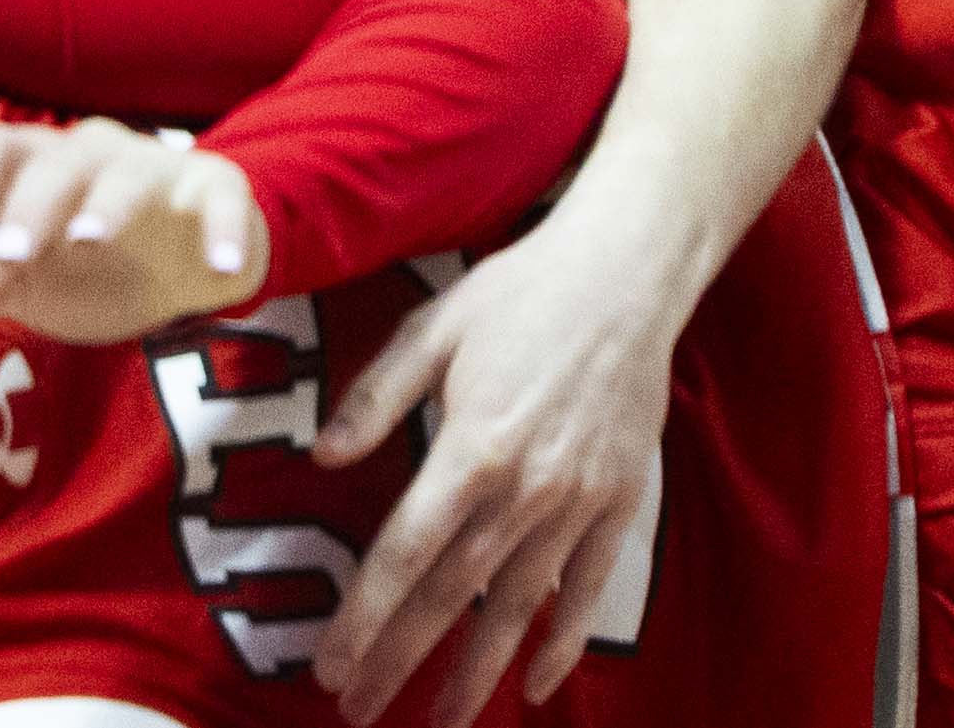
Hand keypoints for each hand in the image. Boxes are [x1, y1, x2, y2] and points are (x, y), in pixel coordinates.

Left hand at [0, 118, 260, 346]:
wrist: (184, 266)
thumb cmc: (89, 263)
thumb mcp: (26, 281)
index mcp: (39, 165)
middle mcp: (96, 154)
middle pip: (59, 161)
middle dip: (30, 205)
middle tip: (10, 257)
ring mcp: (160, 169)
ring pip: (132, 171)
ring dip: (109, 202)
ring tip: (89, 240)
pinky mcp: (218, 189)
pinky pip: (223, 198)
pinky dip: (223, 228)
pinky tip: (219, 267)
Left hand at [314, 216, 681, 722]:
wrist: (630, 270)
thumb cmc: (524, 290)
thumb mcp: (435, 327)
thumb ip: (377, 397)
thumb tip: (322, 458)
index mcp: (472, 448)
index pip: (404, 556)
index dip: (362, 619)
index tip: (328, 668)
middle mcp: (525, 488)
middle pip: (451, 596)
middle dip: (400, 661)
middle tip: (358, 712)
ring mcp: (578, 499)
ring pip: (518, 606)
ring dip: (476, 671)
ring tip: (442, 725)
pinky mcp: (620, 498)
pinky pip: (589, 585)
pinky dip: (563, 638)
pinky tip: (535, 682)